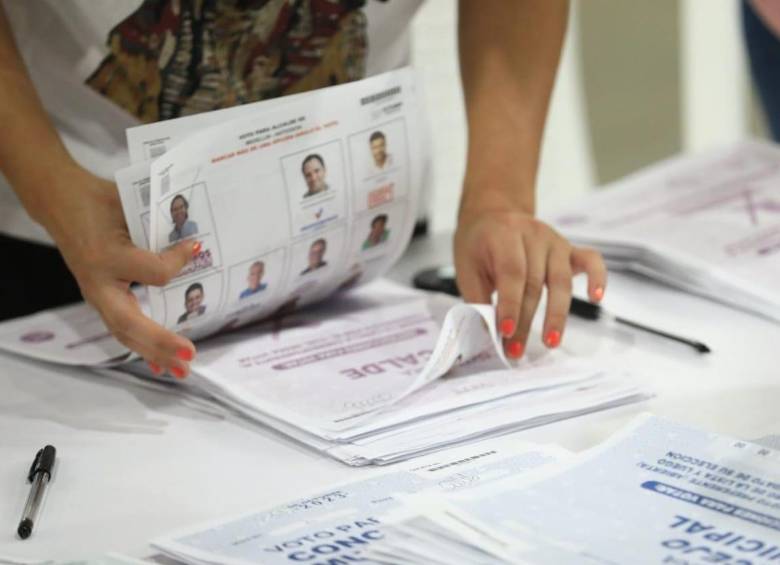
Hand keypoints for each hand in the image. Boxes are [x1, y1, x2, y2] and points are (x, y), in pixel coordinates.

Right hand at [38, 166, 196, 377]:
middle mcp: (98, 282)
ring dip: (154, 354)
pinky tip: (161, 367)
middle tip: (189, 356)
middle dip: (161, 342)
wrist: (63, 205)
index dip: (177, 262)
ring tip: (181, 372)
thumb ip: (160, 226)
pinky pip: (121, 331)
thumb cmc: (100, 202)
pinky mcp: (101, 300)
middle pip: (130, 322)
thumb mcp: (129, 205)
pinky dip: (143, 349)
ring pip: (124, 333)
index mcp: (106, 255)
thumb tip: (198, 246)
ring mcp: (97, 295)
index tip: (196, 248)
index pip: (152, 271)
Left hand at [454, 199, 606, 358]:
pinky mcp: (570, 249)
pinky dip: (598, 278)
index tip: (505, 331)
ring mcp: (555, 241)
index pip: (512, 273)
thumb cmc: (479, 243)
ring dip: (556, 315)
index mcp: (504, 235)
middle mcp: (534, 235)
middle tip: (515, 350)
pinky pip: (591, 261)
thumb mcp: (466, 267)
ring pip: (560, 281)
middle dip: (526, 321)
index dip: (510, 304)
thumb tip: (489, 333)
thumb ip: (478, 297)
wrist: (493, 213)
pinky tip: (596, 298)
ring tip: (551, 342)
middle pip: (534, 283)